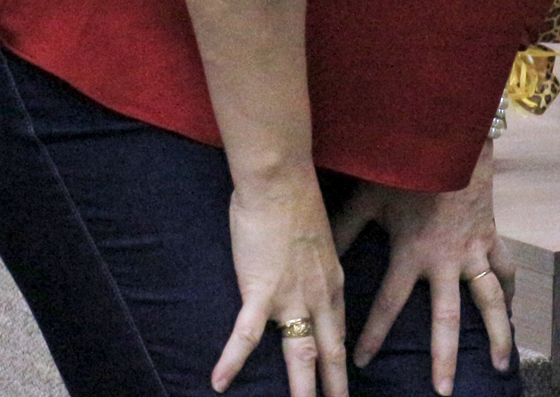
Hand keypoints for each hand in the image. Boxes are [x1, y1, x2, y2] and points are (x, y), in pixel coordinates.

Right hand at [214, 168, 348, 395]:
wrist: (281, 181)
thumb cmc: (294, 200)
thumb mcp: (316, 238)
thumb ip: (311, 263)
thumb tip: (301, 272)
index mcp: (332, 281)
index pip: (339, 328)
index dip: (339, 355)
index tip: (341, 375)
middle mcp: (319, 295)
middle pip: (329, 349)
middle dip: (334, 384)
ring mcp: (291, 296)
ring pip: (300, 352)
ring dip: (302, 387)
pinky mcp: (261, 291)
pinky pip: (246, 335)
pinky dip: (232, 361)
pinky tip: (218, 383)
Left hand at [332, 142, 512, 394]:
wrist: (456, 144)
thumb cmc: (409, 171)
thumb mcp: (368, 199)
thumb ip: (342, 229)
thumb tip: (313, 252)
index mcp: (412, 255)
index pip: (387, 305)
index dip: (373, 335)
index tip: (360, 364)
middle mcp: (445, 262)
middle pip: (446, 319)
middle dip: (444, 357)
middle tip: (444, 390)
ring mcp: (473, 252)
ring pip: (489, 300)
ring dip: (497, 333)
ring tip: (502, 363)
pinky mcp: (490, 238)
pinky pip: (505, 269)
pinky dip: (509, 291)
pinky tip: (511, 311)